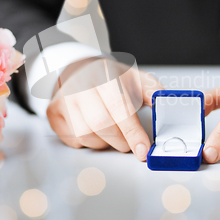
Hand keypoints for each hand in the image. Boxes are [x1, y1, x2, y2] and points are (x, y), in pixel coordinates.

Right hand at [47, 57, 162, 160]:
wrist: (78, 69)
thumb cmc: (109, 78)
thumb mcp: (135, 78)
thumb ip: (152, 91)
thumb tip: (166, 105)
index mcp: (104, 75)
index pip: (119, 107)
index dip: (132, 132)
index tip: (143, 150)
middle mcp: (80, 86)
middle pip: (101, 125)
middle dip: (121, 140)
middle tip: (129, 141)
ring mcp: (63, 100)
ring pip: (86, 136)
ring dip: (104, 143)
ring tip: (111, 131)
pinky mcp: (53, 113)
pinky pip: (72, 140)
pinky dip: (88, 142)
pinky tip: (93, 130)